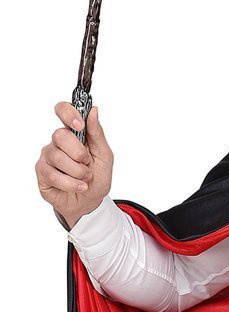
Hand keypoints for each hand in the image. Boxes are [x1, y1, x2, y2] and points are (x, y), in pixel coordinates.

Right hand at [35, 102, 113, 228]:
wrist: (90, 202)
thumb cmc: (97, 176)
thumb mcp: (104, 154)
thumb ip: (97, 133)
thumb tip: (93, 111)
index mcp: (75, 133)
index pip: (63, 110)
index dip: (68, 113)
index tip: (80, 125)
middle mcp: (58, 142)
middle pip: (60, 135)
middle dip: (78, 153)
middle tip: (87, 162)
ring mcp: (48, 156)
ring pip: (57, 157)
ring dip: (77, 171)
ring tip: (85, 178)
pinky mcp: (42, 173)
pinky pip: (53, 174)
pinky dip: (71, 183)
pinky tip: (79, 186)